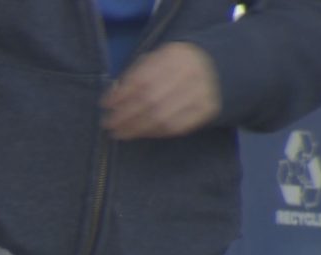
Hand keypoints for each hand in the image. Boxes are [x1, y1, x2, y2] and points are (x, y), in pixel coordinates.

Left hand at [101, 42, 220, 139]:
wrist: (215, 68)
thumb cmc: (175, 65)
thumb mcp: (156, 59)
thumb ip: (135, 74)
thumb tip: (113, 97)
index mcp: (174, 55)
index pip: (143, 78)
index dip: (121, 94)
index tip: (105, 105)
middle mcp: (190, 73)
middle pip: (151, 100)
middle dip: (125, 115)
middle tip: (109, 124)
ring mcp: (201, 93)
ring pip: (163, 117)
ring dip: (136, 128)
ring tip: (120, 133)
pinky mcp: (206, 110)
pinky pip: (176, 127)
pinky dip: (154, 132)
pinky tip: (140, 133)